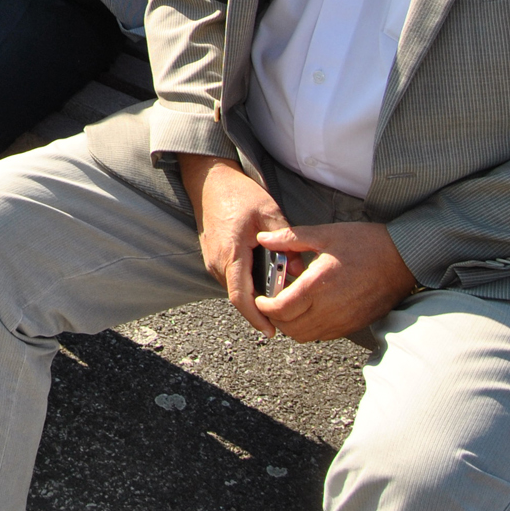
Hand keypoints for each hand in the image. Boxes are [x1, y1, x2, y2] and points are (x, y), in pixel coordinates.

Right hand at [181, 154, 292, 337]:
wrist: (210, 179)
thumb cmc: (239, 193)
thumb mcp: (270, 212)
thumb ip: (286, 241)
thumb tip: (299, 269)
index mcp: (231, 252)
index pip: (240, 296)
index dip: (256, 317)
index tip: (272, 331)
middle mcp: (217, 261)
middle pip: (238, 297)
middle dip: (259, 310)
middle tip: (285, 316)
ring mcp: (211, 259)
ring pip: (233, 288)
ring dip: (253, 296)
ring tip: (277, 298)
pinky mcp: (212, 256)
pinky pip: (230, 278)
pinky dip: (246, 285)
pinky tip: (263, 280)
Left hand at [253, 222, 417, 342]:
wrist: (404, 258)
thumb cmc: (366, 243)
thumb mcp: (325, 234)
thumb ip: (290, 238)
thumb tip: (263, 239)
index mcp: (320, 285)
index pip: (282, 309)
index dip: (264, 306)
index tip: (260, 297)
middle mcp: (331, 309)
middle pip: (290, 327)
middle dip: (274, 317)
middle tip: (270, 300)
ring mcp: (344, 321)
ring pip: (305, 336)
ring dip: (291, 325)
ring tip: (288, 305)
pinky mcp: (354, 325)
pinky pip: (323, 336)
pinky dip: (309, 328)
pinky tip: (309, 308)